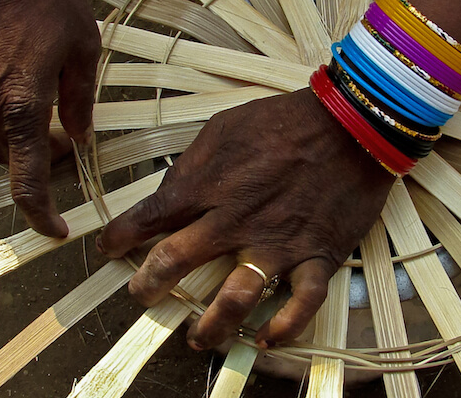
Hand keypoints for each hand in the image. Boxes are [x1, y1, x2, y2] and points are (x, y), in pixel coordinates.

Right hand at [0, 0, 100, 236]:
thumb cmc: (47, 2)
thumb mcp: (84, 50)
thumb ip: (81, 101)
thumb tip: (78, 138)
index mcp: (24, 107)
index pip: (27, 182)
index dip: (41, 215)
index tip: (56, 230)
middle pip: (13, 164)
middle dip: (42, 162)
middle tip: (67, 136)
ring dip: (13, 150)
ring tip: (39, 123)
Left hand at [96, 88, 394, 348]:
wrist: (351, 123)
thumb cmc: (284, 120)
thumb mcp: (225, 127)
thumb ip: (193, 164)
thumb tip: (168, 194)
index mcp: (209, 185)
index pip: (149, 219)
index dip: (120, 238)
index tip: (109, 248)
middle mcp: (235, 220)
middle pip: (176, 263)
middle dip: (149, 286)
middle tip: (142, 296)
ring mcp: (278, 243)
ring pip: (235, 298)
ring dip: (210, 326)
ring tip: (198, 339)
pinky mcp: (318, 255)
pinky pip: (301, 304)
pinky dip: (283, 327)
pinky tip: (265, 339)